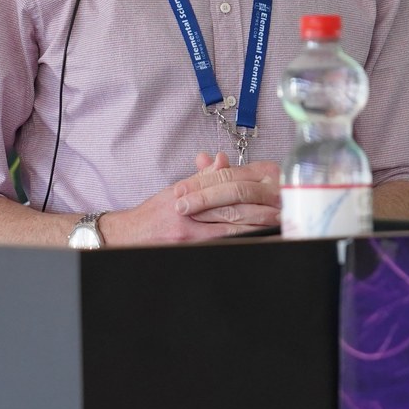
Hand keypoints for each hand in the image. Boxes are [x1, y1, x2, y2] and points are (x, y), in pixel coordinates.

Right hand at [103, 153, 280, 244]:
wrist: (128, 236)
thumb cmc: (153, 214)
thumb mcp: (175, 190)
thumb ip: (202, 178)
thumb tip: (222, 160)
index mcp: (186, 195)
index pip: (221, 190)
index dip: (248, 191)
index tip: (269, 192)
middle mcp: (187, 214)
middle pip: (230, 211)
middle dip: (258, 212)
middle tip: (280, 211)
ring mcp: (188, 235)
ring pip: (229, 230)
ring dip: (254, 229)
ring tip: (275, 227)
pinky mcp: (188, 248)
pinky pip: (220, 244)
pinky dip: (239, 242)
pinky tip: (255, 241)